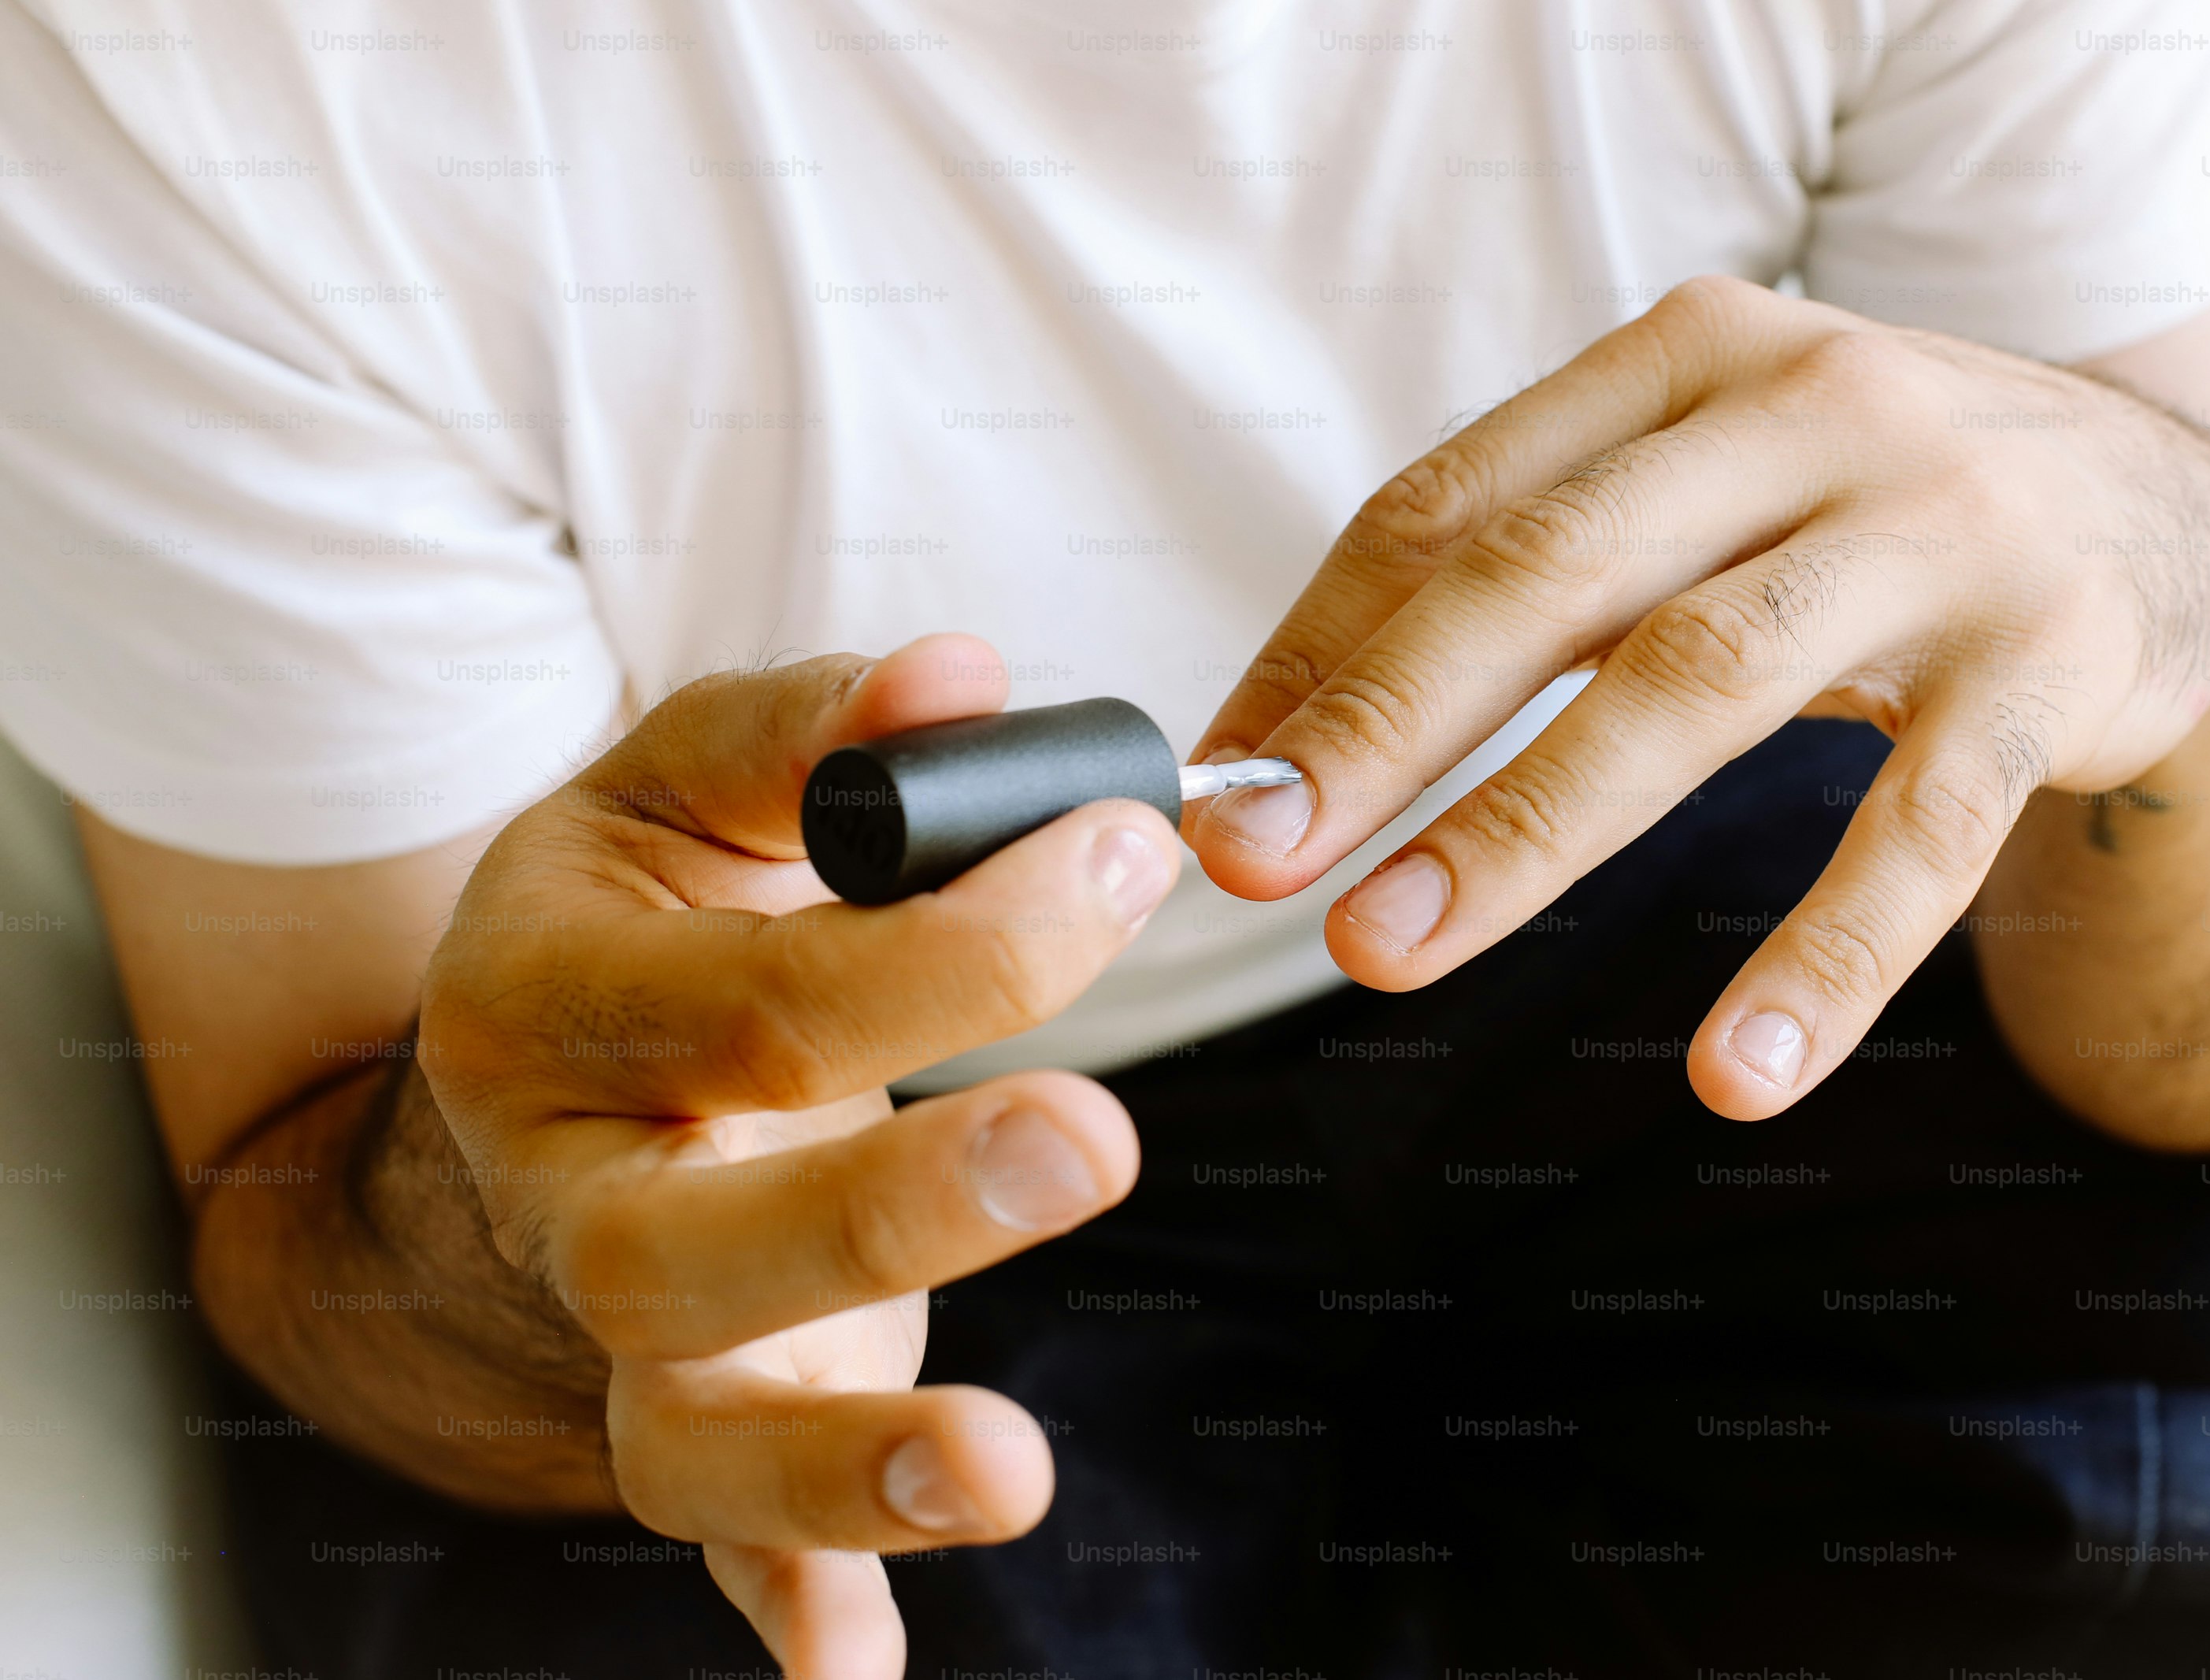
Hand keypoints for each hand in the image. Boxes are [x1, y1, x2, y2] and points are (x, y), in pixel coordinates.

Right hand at [416, 635, 1179, 1676]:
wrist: (557, 1058)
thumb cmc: (655, 907)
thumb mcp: (689, 785)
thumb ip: (816, 729)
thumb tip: (966, 675)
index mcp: (546, 1003)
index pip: (750, 991)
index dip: (950, 942)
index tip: (1128, 857)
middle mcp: (564, 1187)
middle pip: (687, 1244)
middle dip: (891, 1203)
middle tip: (1089, 1141)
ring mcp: (624, 1332)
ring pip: (689, 1433)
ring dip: (841, 1472)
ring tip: (1005, 1474)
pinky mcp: (699, 1414)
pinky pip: (721, 1541)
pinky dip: (791, 1605)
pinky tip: (865, 1669)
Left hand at [1186, 276, 2209, 1121]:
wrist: (2169, 519)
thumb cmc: (1866, 515)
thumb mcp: (1703, 492)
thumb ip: (1523, 579)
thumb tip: (1284, 736)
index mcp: (1690, 357)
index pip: (1453, 500)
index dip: (1319, 646)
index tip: (1215, 781)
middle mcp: (1810, 408)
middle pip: (1549, 573)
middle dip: (1382, 725)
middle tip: (1253, 857)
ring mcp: (1943, 528)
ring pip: (1699, 684)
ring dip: (1529, 826)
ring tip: (1387, 948)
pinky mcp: (2053, 660)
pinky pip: (1919, 829)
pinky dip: (1824, 956)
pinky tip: (1737, 1072)